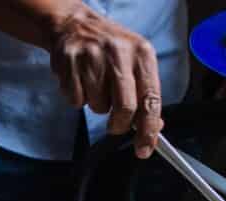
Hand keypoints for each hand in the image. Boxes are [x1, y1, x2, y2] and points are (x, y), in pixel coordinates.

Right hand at [48, 4, 161, 157]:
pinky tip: (81, 81)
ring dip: (97, 105)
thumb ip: (146, 95)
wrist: (76, 26)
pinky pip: (77, 101)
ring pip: (98, 108)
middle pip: (125, 108)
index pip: (151, 99)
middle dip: (119, 125)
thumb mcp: (135, 64)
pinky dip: (79, 98)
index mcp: (142, 53)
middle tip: (115, 124)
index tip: (145, 149)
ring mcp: (93, 57)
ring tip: (96, 85)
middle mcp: (120, 53)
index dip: (148, 129)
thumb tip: (154, 127)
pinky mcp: (70, 63)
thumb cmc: (110, 50)